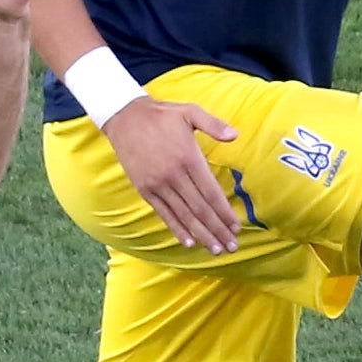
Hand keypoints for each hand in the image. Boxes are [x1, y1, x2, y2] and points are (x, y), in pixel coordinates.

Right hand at [104, 94, 243, 254]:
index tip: (236, 227)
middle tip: (232, 246)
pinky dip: (177, 229)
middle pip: (200, 209)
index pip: (211, 193)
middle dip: (218, 230)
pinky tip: (189, 242)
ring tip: (215, 249)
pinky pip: (164, 213)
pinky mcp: (145, 189)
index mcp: (188, 158)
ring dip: (201, 234)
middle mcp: (174, 175)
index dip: (224, 212)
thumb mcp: (190, 112)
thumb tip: (235, 135)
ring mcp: (158, 184)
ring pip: (184, 215)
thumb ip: (214, 124)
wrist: (125, 117)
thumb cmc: (161, 115)